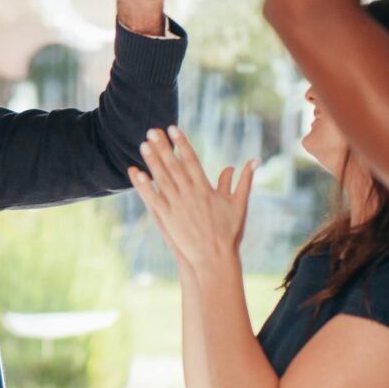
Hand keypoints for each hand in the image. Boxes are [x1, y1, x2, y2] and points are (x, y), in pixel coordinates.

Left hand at [128, 126, 256, 269]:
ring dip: (152, 160)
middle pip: (173, 165)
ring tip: (143, 144)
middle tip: (152, 130)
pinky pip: (151, 197)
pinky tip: (134, 172)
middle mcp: (189, 194)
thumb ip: (243, 181)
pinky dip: (143, 184)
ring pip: (161, 178)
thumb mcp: (239, 205)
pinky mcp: (165, 217)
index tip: (173, 128)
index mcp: (205, 189)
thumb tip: (253, 161)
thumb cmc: (228, 233)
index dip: (181, 143)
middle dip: (163, 146)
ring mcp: (176, 205)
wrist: (214, 259)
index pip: (191, 160)